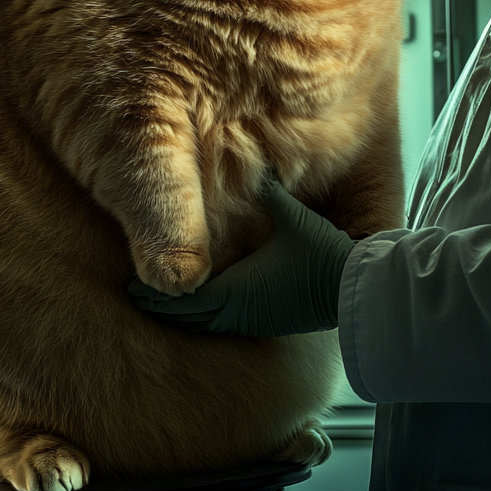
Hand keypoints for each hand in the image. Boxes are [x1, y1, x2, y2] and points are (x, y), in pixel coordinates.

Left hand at [128, 177, 355, 335]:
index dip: (157, 295)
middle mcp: (240, 312)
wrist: (356, 289)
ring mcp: (255, 323)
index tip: (135, 288)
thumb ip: (268, 192)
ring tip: (166, 305)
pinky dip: (208, 320)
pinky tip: (207, 312)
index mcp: (235, 289)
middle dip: (164, 306)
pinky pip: (227, 327)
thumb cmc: (321, 255)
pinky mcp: (270, 326)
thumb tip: (255, 164)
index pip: (184, 298)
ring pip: (208, 325)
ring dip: (186, 316)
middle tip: (138, 296)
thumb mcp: (291, 218)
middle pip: (190, 317)